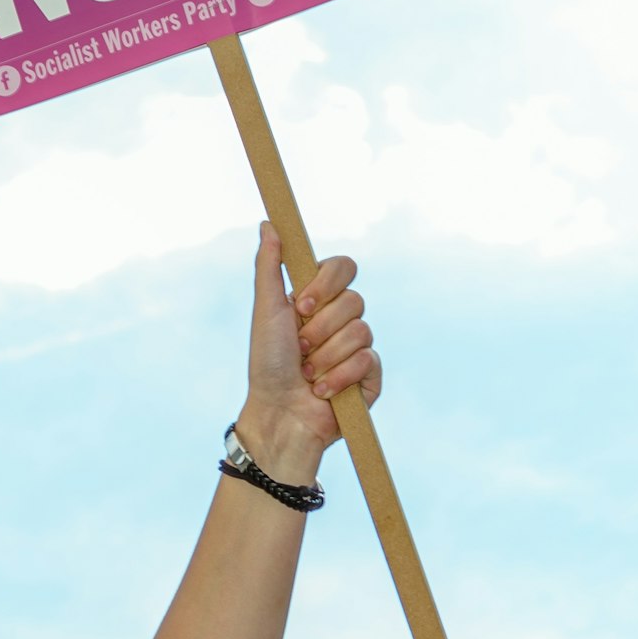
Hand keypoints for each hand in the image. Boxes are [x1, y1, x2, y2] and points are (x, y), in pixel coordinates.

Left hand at [239, 227, 378, 483]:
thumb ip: (270, 267)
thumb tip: (268, 223)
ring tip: (308, 374)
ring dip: (326, 357)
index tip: (301, 304)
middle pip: (355, 300)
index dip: (327, 284)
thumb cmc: (267, 365)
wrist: (278, 415)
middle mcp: (342, 320)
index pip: (345, 267)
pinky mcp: (371, 376)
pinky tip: (323, 391)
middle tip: (299, 348)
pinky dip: (340, 376)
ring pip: (361, 331)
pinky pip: (369, 360)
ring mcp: (359, 348)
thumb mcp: (266, 312)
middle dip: (320, 329)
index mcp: (320, 300)